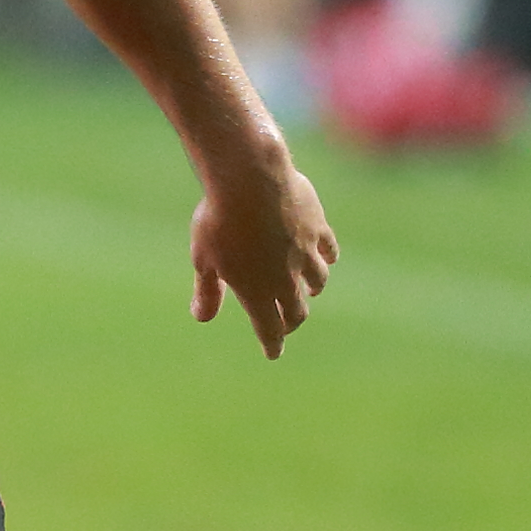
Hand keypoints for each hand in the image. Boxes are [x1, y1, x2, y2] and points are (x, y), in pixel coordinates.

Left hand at [188, 148, 337, 358]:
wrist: (249, 178)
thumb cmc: (219, 220)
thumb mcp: (204, 258)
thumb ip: (206, 291)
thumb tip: (202, 318)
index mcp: (257, 292)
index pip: (270, 329)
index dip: (272, 344)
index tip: (273, 352)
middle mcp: (287, 278)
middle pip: (296, 311)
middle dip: (291, 321)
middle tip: (286, 324)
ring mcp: (306, 252)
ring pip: (318, 281)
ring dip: (313, 290)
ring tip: (310, 291)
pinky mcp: (317, 227)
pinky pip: (329, 250)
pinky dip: (327, 258)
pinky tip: (325, 257)